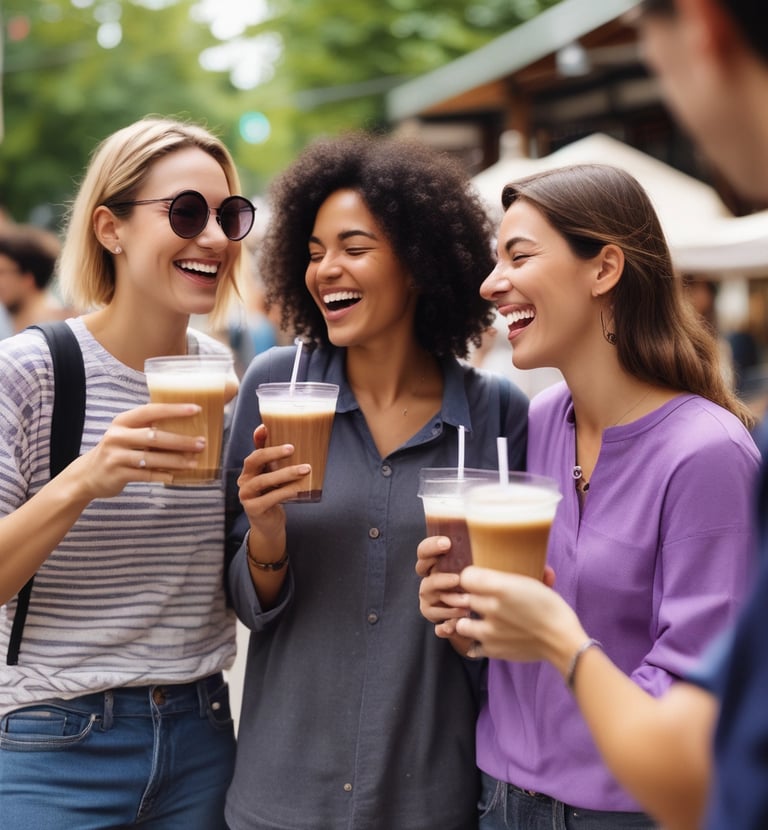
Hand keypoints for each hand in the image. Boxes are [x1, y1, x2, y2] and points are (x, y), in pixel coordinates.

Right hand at [70, 402, 206, 498]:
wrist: (87, 475)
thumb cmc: (116, 451)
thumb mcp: (126, 434)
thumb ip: (147, 428)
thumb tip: (185, 427)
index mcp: (123, 421)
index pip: (151, 411)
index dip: (174, 410)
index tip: (196, 409)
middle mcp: (118, 436)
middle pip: (155, 436)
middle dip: (181, 440)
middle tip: (201, 443)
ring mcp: (116, 456)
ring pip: (152, 458)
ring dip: (176, 460)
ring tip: (194, 462)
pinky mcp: (117, 474)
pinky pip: (146, 475)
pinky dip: (162, 475)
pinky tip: (176, 476)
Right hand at [236, 424, 310, 555]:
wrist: (268, 526)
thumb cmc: (272, 497)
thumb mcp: (272, 478)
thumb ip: (275, 462)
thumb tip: (283, 440)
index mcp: (249, 471)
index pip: (253, 451)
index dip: (258, 439)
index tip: (265, 427)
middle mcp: (244, 481)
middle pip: (254, 461)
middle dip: (273, 453)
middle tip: (292, 448)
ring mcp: (246, 495)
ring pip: (263, 480)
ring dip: (285, 473)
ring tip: (305, 469)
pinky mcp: (254, 509)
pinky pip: (271, 498)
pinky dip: (285, 492)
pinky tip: (299, 488)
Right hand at [416, 534, 475, 648]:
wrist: (479, 616)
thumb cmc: (479, 585)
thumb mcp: (478, 569)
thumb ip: (477, 556)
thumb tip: (497, 535)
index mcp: (435, 564)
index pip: (424, 551)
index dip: (431, 546)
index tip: (447, 543)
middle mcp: (429, 580)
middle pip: (423, 575)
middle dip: (440, 578)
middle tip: (457, 579)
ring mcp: (429, 600)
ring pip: (431, 598)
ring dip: (448, 600)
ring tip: (466, 602)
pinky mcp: (434, 618)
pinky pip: (437, 621)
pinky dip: (447, 622)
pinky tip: (458, 621)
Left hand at [455, 565, 584, 662]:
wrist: (562, 640)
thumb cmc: (550, 608)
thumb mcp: (531, 582)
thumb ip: (508, 574)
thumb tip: (492, 570)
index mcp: (501, 586)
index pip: (466, 576)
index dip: (470, 577)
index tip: (476, 580)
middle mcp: (491, 608)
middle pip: (463, 598)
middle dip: (469, 598)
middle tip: (480, 599)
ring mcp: (490, 631)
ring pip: (461, 623)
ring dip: (468, 621)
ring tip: (479, 620)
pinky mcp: (493, 650)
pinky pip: (473, 645)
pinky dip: (478, 641)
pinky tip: (488, 637)